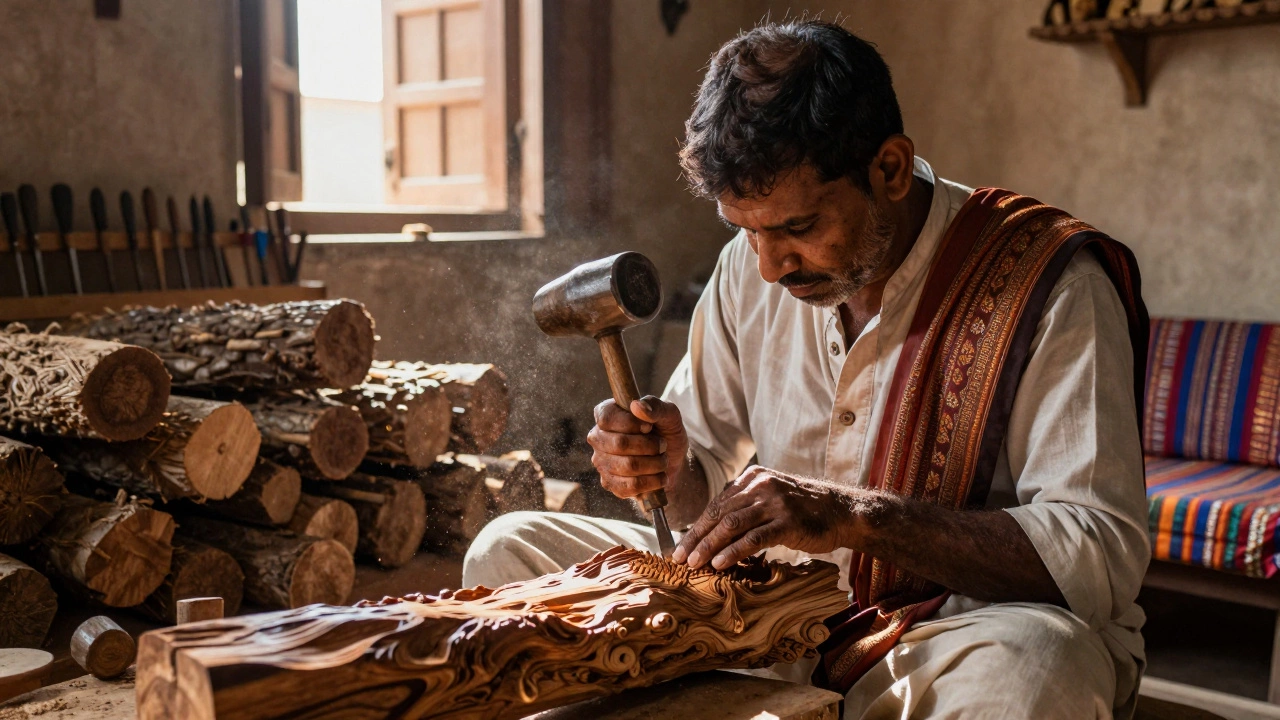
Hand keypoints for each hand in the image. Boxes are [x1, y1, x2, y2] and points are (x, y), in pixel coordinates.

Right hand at [588, 395, 688, 500]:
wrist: (672, 461)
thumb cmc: (666, 433)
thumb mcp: (669, 415)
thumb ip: (656, 406)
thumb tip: (637, 406)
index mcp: (606, 414)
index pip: (606, 417)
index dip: (631, 423)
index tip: (649, 427)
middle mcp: (598, 438)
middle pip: (619, 443)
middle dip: (649, 446)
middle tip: (662, 445)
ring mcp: (601, 462)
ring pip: (628, 466)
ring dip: (655, 464)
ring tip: (663, 460)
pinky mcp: (609, 484)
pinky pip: (630, 486)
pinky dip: (652, 482)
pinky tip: (659, 476)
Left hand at [673, 466, 855, 569]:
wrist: (841, 511)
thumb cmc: (802, 509)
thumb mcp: (771, 497)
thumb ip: (745, 505)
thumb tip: (712, 531)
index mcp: (753, 477)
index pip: (716, 504)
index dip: (696, 527)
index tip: (681, 546)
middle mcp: (761, 486)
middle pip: (719, 514)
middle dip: (696, 538)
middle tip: (679, 558)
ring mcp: (775, 503)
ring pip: (732, 525)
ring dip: (709, 546)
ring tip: (694, 564)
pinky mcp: (788, 522)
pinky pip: (753, 538)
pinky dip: (733, 551)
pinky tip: (720, 564)